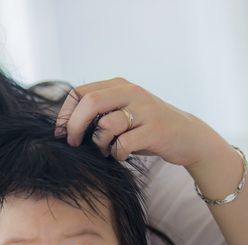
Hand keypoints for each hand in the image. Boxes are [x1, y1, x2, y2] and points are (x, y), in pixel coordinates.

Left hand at [54, 78, 229, 167]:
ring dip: (98, 144)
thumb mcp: (121, 113)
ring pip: (106, 125)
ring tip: (105, 150)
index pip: (79, 92)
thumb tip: (61, 128)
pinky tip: (121, 155)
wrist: (187, 137)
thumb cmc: (145, 129)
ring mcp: (144, 109)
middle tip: (74, 143)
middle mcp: (131, 92)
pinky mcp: (155, 129)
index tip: (60, 134)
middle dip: (75, 126)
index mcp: (118, 85)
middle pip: (89, 102)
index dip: (65, 114)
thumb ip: (97, 113)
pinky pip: (123, 144)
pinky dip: (116, 154)